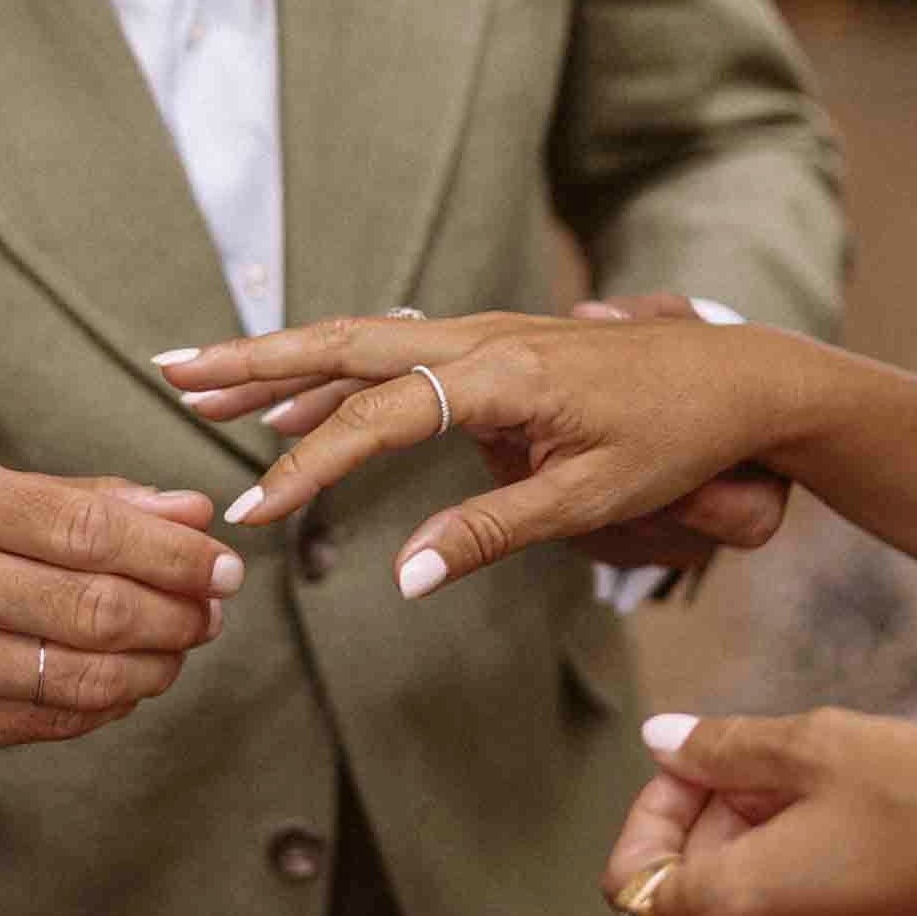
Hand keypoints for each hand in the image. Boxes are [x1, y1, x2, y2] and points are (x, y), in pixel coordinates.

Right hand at [0, 458, 241, 755]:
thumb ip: (90, 502)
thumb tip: (194, 514)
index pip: (92, 531)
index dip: (175, 554)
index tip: (224, 563)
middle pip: (98, 608)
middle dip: (178, 612)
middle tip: (214, 608)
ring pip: (86, 674)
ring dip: (157, 664)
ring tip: (181, 644)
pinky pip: (57, 719)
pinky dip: (111, 700)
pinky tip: (129, 678)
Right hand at [155, 308, 800, 597]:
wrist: (744, 380)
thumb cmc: (678, 438)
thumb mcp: (592, 498)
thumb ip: (490, 534)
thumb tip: (405, 580)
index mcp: (501, 374)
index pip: (377, 417)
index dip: (310, 467)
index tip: (253, 511)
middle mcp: (480, 339)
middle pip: (343, 343)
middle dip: (252, 361)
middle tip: (172, 370)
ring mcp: (483, 336)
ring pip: (360, 340)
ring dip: (280, 362)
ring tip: (202, 383)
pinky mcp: (490, 348)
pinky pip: (393, 354)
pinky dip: (333, 373)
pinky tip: (296, 404)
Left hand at [604, 709, 916, 915]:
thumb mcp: (819, 745)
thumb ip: (724, 746)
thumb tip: (660, 740)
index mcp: (736, 909)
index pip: (635, 878)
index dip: (656, 810)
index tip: (701, 764)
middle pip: (703, 888)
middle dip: (723, 817)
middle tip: (787, 761)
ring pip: (767, 911)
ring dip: (776, 848)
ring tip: (841, 795)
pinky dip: (827, 886)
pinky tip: (881, 841)